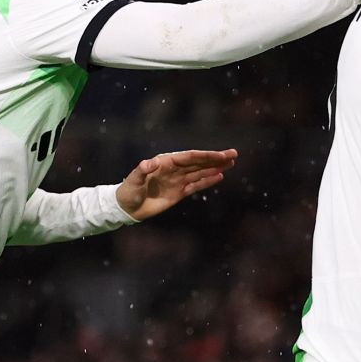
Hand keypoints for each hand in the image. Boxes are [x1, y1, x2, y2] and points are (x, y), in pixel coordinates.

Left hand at [116, 149, 237, 220]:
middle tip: (234, 154)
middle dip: (216, 158)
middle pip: (199, 162)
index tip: (221, 155)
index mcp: (166, 162)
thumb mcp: (133, 180)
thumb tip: (151, 162)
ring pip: (200, 172)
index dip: (206, 156)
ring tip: (231, 162)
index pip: (190, 157)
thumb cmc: (128, 191)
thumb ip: (142, 170)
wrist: (127, 207)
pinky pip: (196, 185)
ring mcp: (178, 180)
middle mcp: (174, 169)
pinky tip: (219, 176)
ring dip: (215, 167)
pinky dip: (207, 181)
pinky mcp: (179, 192)